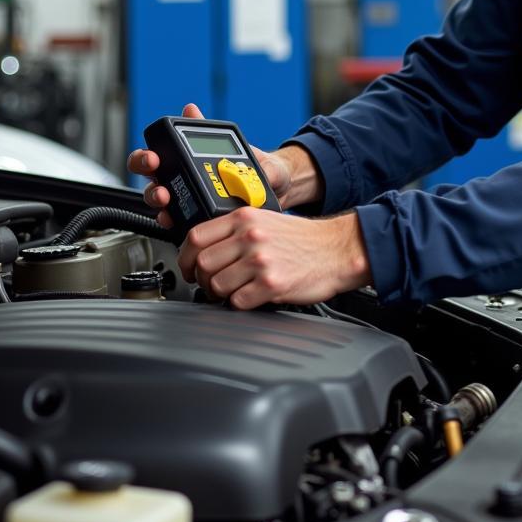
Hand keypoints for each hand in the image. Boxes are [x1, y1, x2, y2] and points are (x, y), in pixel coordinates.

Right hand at [126, 103, 316, 225]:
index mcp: (192, 157)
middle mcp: (186, 177)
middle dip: (147, 174)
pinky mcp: (199, 219)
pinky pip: (180, 223)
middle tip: (156, 173)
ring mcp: (190, 199)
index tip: (153, 156)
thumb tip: (205, 119)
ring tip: (166, 199)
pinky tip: (176, 221)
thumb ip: (235, 144)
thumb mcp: (247, 151)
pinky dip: (174, 222)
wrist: (279, 190)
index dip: (147, 154)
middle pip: (152, 176)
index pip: (160, 152)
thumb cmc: (261, 168)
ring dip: (158, 199)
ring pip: (161, 200)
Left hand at [178, 208, 371, 308]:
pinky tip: (252, 296)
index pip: (196, 237)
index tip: (188, 267)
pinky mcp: (271, 284)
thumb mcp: (266, 220)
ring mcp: (260, 260)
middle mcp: (250, 236)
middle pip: (202, 264)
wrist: (337, 249)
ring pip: (217, 285)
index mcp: (245, 218)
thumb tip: (204, 250)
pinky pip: (238, 302)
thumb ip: (236, 230)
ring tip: (234, 291)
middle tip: (211, 284)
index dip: (185, 257)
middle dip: (202, 280)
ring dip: (221, 294)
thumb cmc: (303, 239)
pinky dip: (240, 304)